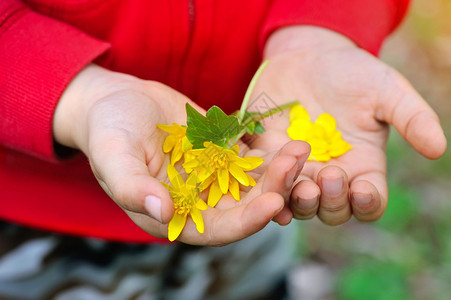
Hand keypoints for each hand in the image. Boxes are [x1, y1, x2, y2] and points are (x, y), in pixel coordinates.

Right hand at [53, 64, 309, 244]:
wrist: (117, 100)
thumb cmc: (107, 130)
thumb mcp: (113, 155)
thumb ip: (131, 186)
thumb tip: (162, 212)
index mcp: (173, 214)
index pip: (216, 229)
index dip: (245, 222)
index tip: (273, 204)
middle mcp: (197, 201)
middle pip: (244, 206)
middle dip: (273, 190)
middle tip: (297, 165)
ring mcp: (212, 176)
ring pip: (253, 183)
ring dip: (279, 170)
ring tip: (300, 149)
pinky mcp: (221, 153)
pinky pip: (251, 157)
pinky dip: (270, 151)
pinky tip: (290, 138)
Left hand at [248, 26, 446, 224]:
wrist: (307, 58)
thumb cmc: (352, 74)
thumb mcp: (385, 90)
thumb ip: (410, 117)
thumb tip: (438, 148)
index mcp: (362, 167)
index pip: (369, 201)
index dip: (368, 202)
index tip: (364, 189)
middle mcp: (329, 177)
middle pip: (330, 210)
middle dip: (329, 200)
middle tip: (328, 176)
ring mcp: (296, 171)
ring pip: (293, 201)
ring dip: (293, 195)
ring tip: (295, 177)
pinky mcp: (267, 159)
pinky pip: (262, 180)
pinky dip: (261, 182)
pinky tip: (259, 177)